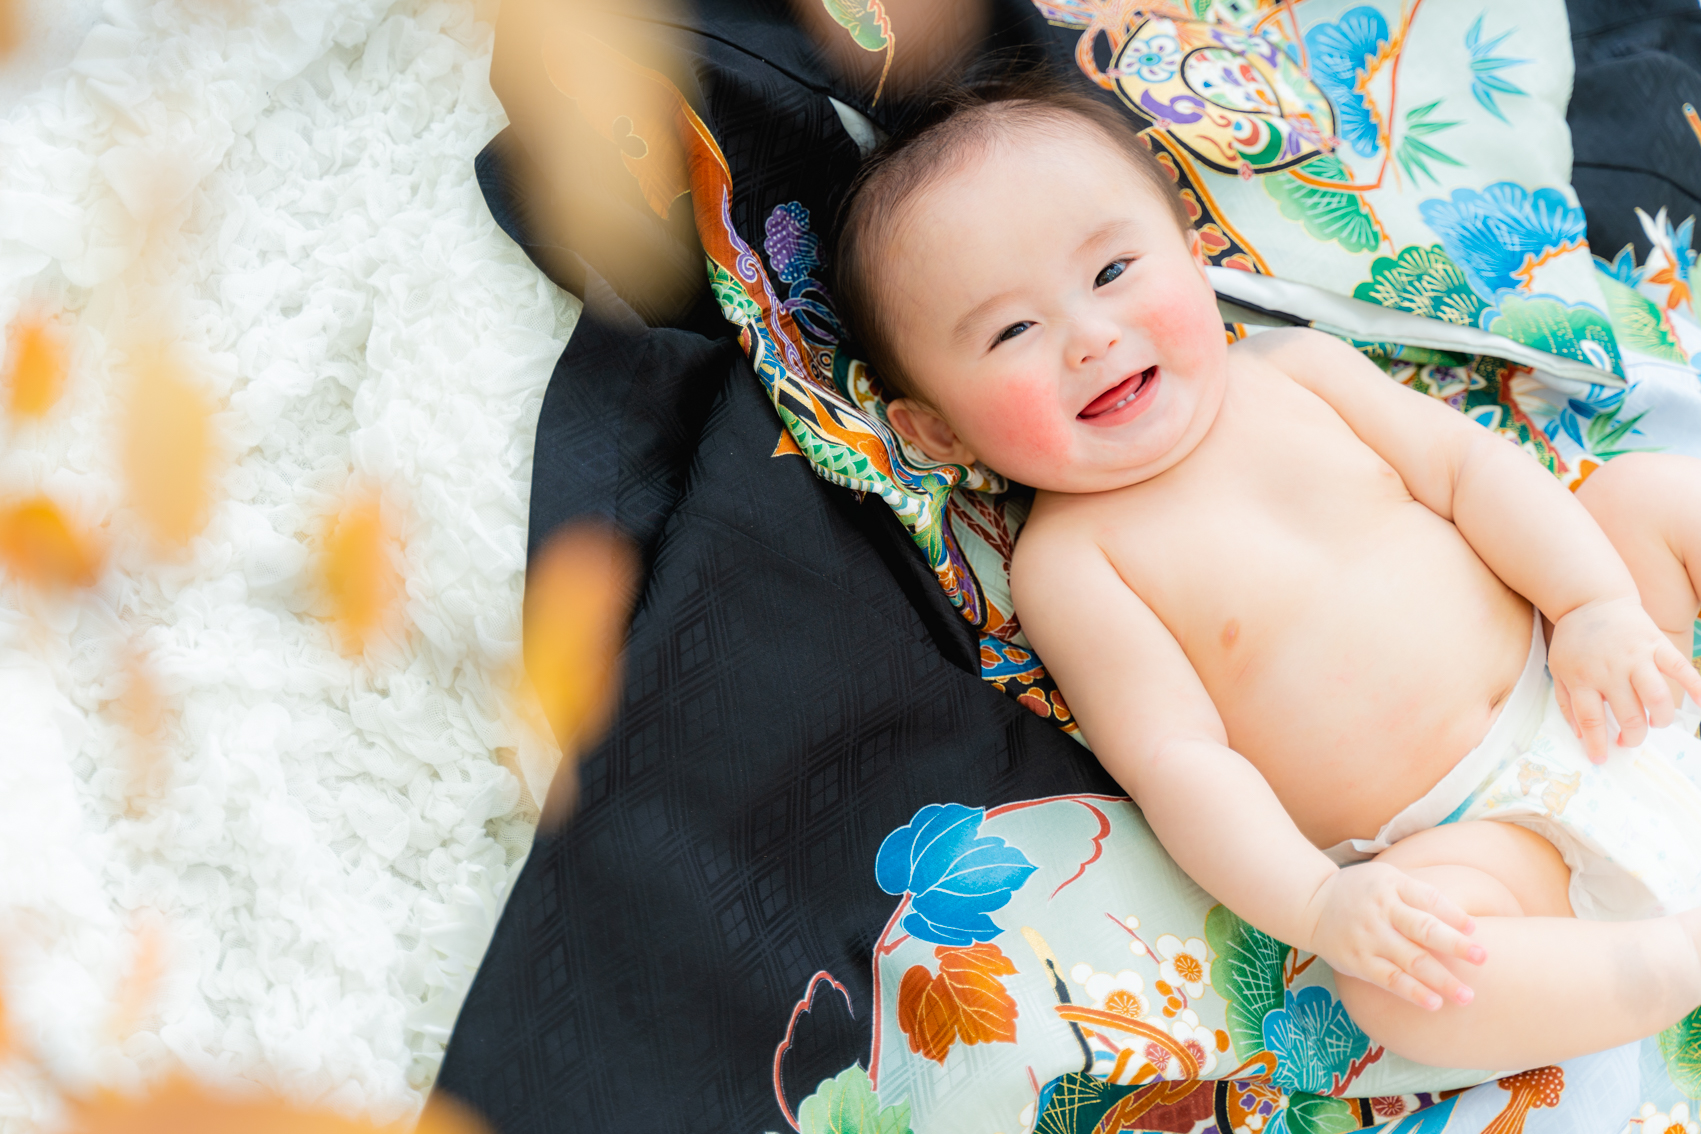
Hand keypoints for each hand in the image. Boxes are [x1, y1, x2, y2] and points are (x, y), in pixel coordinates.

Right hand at [1302, 863, 1484, 1010]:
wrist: (1312, 904)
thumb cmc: (1362, 892)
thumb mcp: (1387, 879)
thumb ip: (1420, 895)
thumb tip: (1466, 922)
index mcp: (1391, 886)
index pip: (1428, 899)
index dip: (1453, 915)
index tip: (1476, 930)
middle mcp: (1381, 911)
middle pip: (1423, 930)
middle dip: (1455, 946)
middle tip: (1483, 959)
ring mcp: (1369, 938)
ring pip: (1411, 961)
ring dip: (1441, 980)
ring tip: (1467, 996)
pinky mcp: (1359, 961)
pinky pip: (1390, 980)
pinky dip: (1413, 992)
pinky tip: (1434, 1003)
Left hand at [1547, 596, 1700, 762]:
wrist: (1589, 600)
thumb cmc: (1574, 640)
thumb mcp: (1557, 669)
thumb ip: (1565, 702)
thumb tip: (1580, 736)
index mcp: (1582, 678)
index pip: (1591, 719)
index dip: (1597, 743)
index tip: (1601, 758)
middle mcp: (1609, 670)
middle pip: (1628, 713)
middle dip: (1633, 735)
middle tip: (1631, 739)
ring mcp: (1635, 657)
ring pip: (1655, 696)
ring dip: (1660, 718)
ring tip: (1656, 723)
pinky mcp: (1655, 644)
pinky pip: (1679, 667)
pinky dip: (1696, 686)